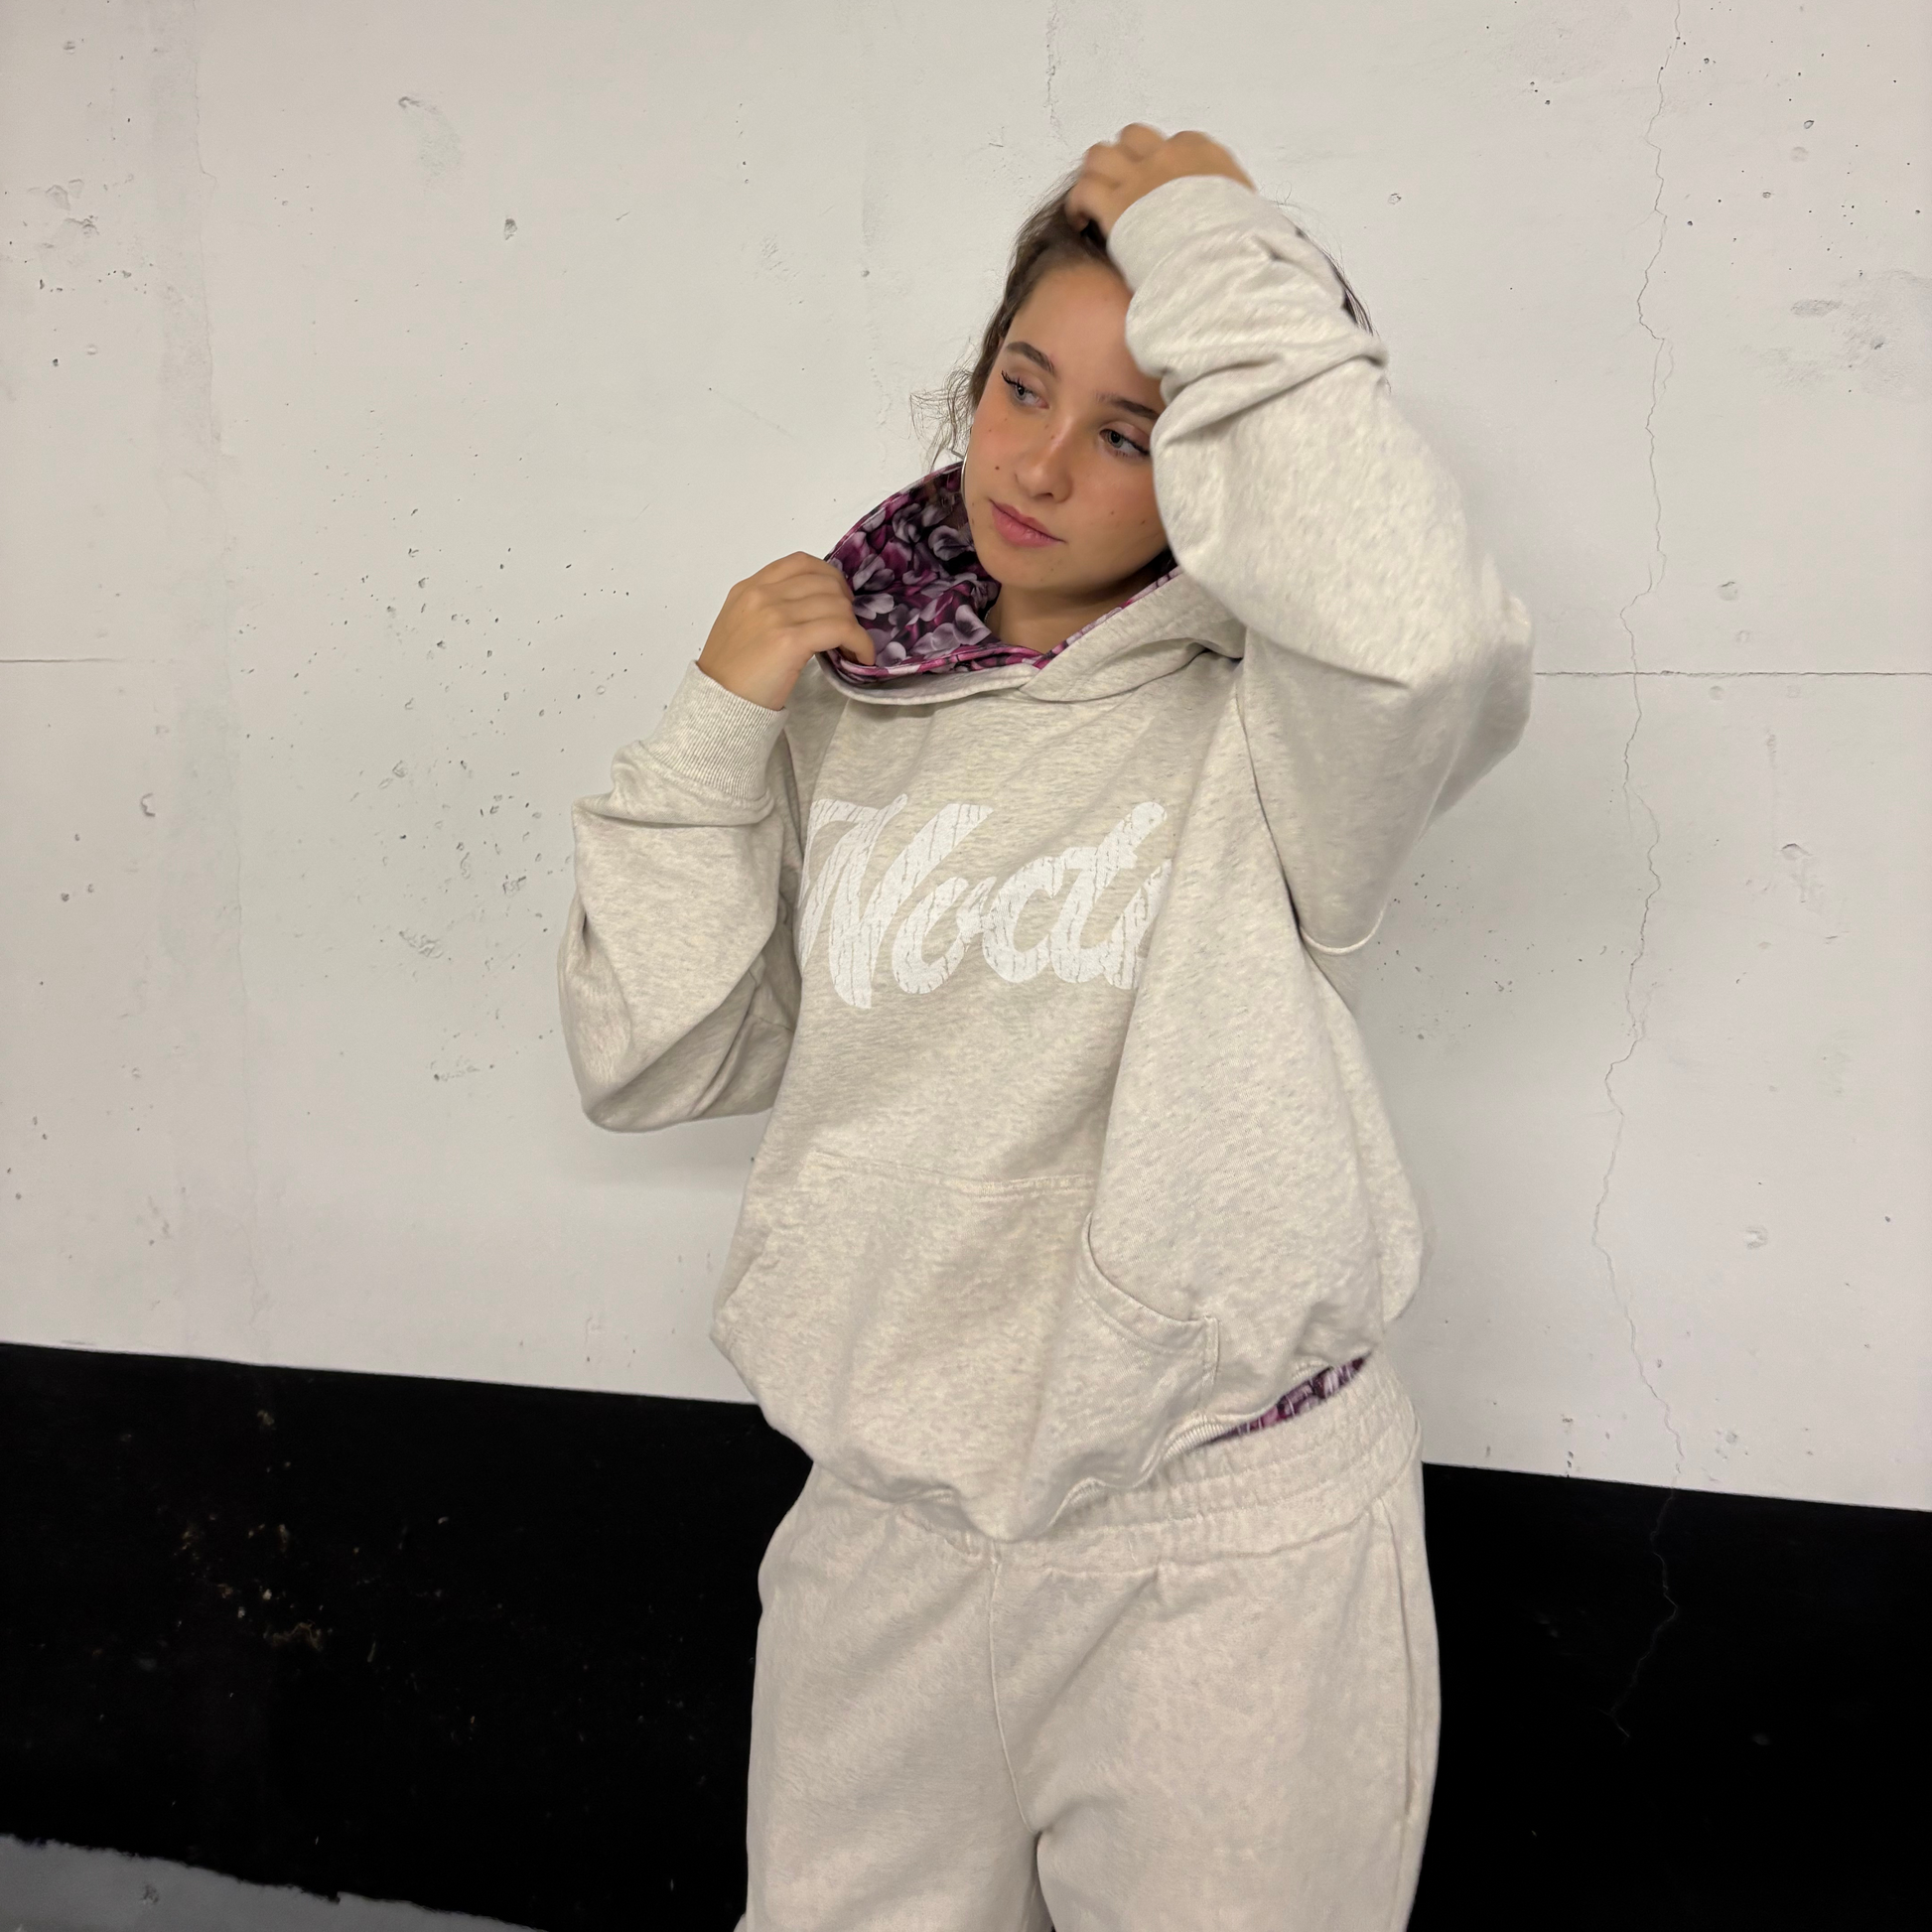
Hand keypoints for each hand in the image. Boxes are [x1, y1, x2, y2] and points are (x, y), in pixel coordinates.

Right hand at [696, 553, 874, 711]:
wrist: (717, 704)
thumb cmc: (729, 675)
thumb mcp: (739, 625)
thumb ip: (767, 608)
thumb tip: (810, 607)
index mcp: (749, 588)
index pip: (801, 563)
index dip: (829, 578)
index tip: (838, 600)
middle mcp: (762, 595)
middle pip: (825, 582)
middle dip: (846, 605)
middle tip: (848, 629)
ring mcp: (775, 614)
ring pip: (838, 605)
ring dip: (854, 627)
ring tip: (852, 648)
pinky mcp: (790, 639)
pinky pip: (842, 629)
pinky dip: (860, 642)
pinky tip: (860, 657)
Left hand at [1063, 123, 1254, 243]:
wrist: (1220, 258)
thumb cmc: (1244, 242)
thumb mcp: (1254, 214)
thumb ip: (1240, 208)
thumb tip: (1248, 221)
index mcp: (1205, 155)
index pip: (1178, 143)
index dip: (1163, 165)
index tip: (1161, 188)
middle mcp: (1168, 157)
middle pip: (1134, 138)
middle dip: (1126, 158)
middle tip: (1123, 186)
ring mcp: (1138, 178)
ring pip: (1100, 154)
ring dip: (1096, 174)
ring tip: (1097, 199)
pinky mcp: (1115, 205)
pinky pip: (1083, 189)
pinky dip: (1078, 204)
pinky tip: (1081, 221)